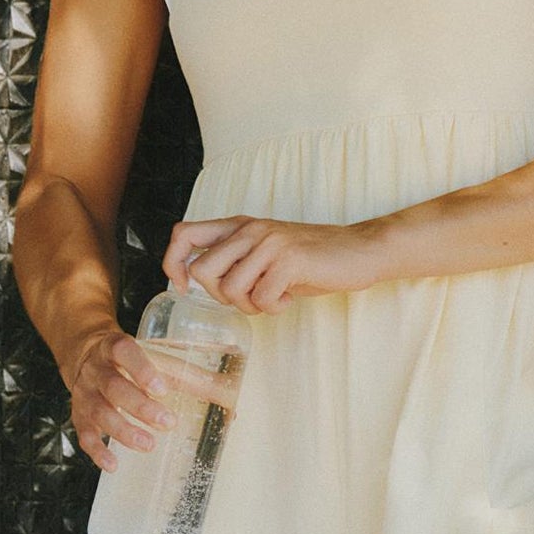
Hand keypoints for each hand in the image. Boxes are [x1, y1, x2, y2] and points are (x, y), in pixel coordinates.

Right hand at [65, 321, 216, 472]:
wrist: (86, 354)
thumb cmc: (132, 360)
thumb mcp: (158, 359)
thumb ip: (194, 378)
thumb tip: (233, 398)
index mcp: (116, 347)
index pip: (124, 351)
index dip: (141, 368)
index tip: (161, 387)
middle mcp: (97, 369)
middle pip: (114, 386)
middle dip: (140, 406)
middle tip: (167, 422)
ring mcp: (85, 392)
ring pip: (99, 411)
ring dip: (123, 430)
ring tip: (148, 445)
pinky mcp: (79, 414)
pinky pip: (84, 434)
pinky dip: (98, 450)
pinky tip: (113, 464)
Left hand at [164, 215, 381, 312]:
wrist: (360, 250)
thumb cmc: (312, 258)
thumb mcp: (266, 252)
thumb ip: (235, 260)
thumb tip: (197, 282)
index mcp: (239, 225)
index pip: (183, 234)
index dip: (174, 263)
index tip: (186, 287)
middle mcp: (249, 229)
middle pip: (202, 271)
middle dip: (222, 296)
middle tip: (250, 296)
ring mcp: (268, 243)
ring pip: (231, 289)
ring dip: (252, 305)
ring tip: (275, 295)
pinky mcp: (288, 260)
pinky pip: (261, 298)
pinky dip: (275, 307)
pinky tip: (291, 295)